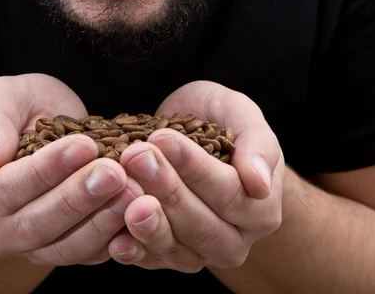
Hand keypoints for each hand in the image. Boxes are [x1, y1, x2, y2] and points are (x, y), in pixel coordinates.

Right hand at [0, 74, 143, 265]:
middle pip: (35, 225)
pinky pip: (91, 254)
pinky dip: (117, 238)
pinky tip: (141, 212)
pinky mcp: (67, 250)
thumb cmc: (22, 109)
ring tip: (134, 191)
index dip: (45, 170)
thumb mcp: (4, 96)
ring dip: (101, 222)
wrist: (47, 126)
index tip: (84, 145)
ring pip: (65, 248)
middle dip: (78, 199)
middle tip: (115, 173)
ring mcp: (32, 247)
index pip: (6, 189)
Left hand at [107, 81, 284, 271]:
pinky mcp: (164, 258)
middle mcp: (233, 241)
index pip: (229, 194)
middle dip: (167, 190)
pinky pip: (148, 260)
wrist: (193, 135)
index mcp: (260, 211)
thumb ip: (257, 145)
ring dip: (148, 221)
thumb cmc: (219, 121)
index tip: (163, 138)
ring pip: (175, 248)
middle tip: (136, 156)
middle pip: (201, 225)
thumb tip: (259, 184)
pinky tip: (114, 234)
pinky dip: (130, 248)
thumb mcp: (241, 114)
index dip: (195, 168)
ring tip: (126, 191)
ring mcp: (198, 254)